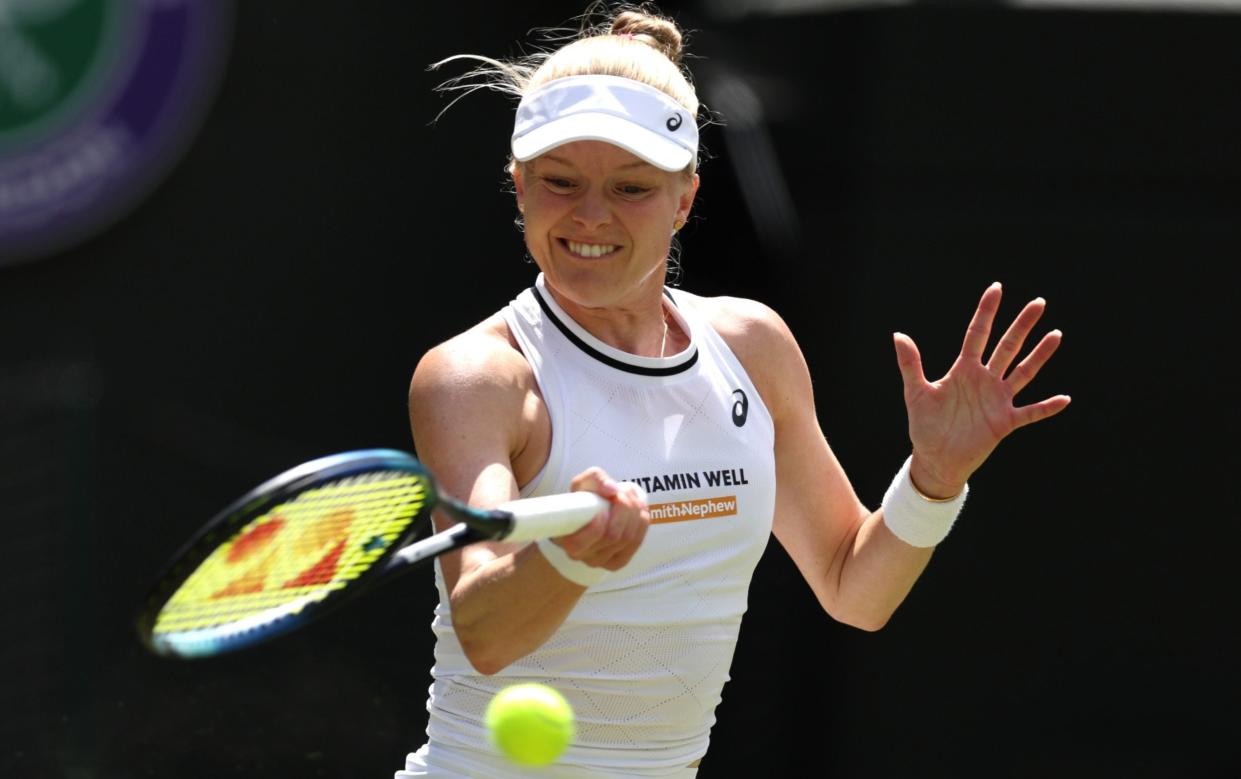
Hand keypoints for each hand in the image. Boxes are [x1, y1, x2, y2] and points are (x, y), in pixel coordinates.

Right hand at [551, 468, 649, 570]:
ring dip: (634, 512)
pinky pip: (636, 542)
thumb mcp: (584, 482)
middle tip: (622, 491)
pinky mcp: (618, 562)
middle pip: (613, 536)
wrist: (591, 513)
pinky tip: (637, 510)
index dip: (600, 522)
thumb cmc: (584, 498)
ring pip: (628, 538)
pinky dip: (641, 523)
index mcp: (568, 541)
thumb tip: (611, 490)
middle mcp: (584, 557)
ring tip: (630, 495)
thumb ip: (595, 479)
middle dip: (624, 508)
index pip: (585, 541)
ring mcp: (602, 562)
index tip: (606, 501)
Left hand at [893, 282, 1070, 497]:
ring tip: (1056, 334)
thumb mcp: (916, 393)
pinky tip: (1064, 398)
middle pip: (1007, 347)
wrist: (935, 458)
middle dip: (1022, 326)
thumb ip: (911, 364)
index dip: (986, 312)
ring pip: (1023, 372)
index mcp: (963, 370)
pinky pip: (1030, 412)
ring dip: (1040, 355)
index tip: (996, 288)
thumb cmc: (925, 425)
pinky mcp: (1005, 422)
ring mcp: (997, 400)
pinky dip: (1046, 407)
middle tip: (1039, 302)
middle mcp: (984, 380)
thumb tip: (898, 335)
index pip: (978, 334)